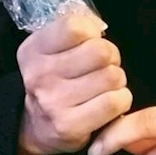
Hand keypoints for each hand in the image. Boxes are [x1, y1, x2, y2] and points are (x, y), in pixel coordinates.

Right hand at [17, 12, 131, 154]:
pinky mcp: (70, 127)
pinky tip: (110, 101)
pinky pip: (114, 102)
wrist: (36, 127)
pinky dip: (121, 99)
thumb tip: (98, 28)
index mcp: (34, 50)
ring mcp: (54, 103)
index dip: (92, 32)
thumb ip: (73, 32)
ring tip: (105, 85)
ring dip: (117, 79)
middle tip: (104, 65)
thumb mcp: (50, 48)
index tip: (90, 42)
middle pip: (100, 51)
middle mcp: (40, 75)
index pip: (75, 27)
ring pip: (112, 76)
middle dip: (111, 56)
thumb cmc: (53, 79)